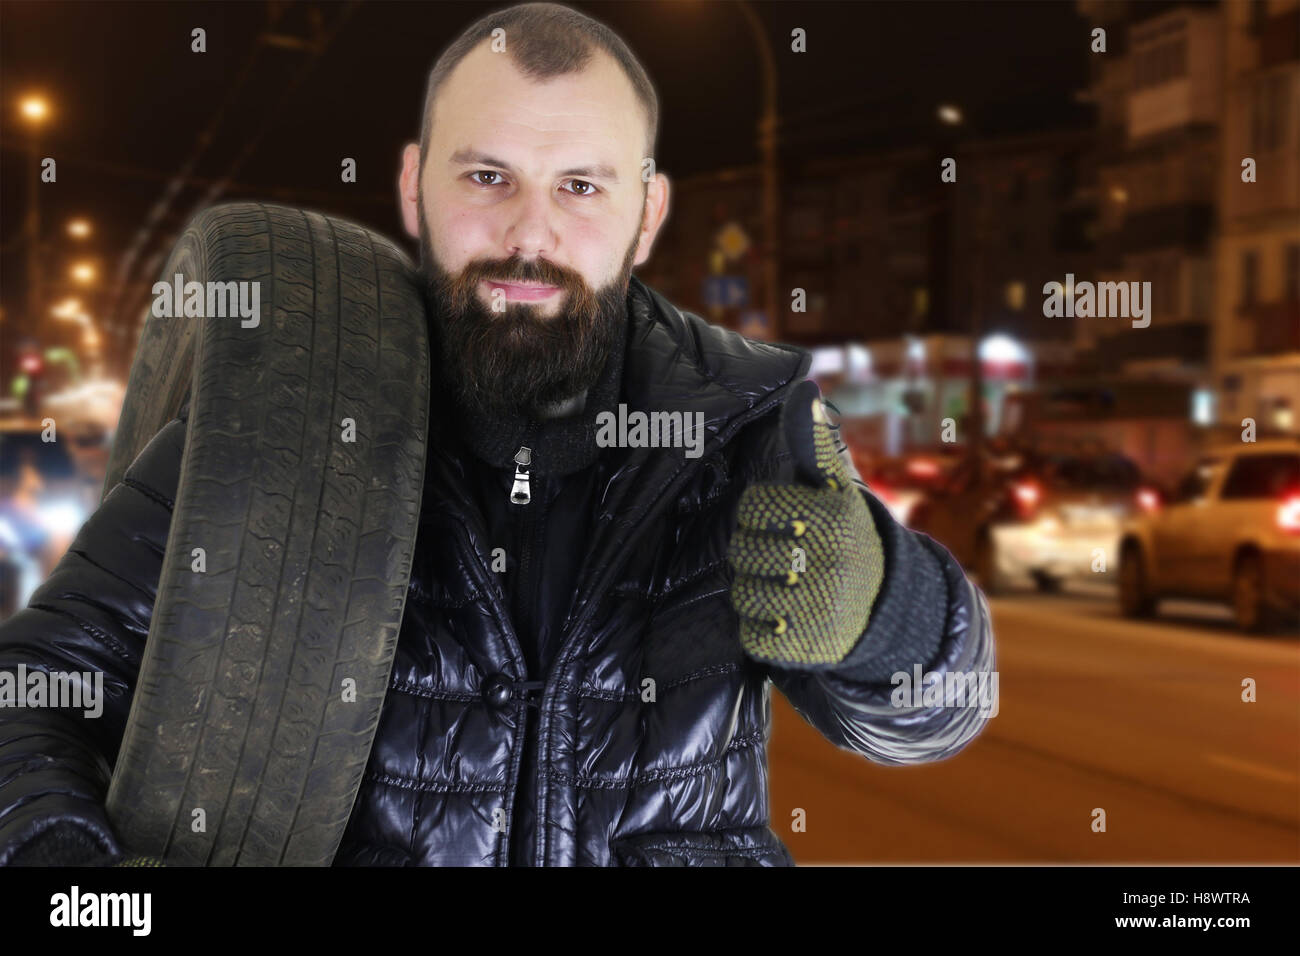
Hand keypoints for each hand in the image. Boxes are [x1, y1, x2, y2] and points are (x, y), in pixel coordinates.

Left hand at [727, 380, 884, 667]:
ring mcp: (819, 609)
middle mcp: (830, 563)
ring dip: (754, 590)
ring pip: (742, 593)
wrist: (884, 608)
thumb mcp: (835, 490)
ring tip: (783, 586)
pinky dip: (760, 629)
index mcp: (834, 519)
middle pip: (742, 551)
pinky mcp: (808, 649)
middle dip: (754, 553)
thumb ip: (813, 443)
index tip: (782, 521)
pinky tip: (786, 618)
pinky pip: (751, 635)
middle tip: (781, 556)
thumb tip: (804, 389)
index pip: (753, 508)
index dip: (758, 514)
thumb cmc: (842, 535)